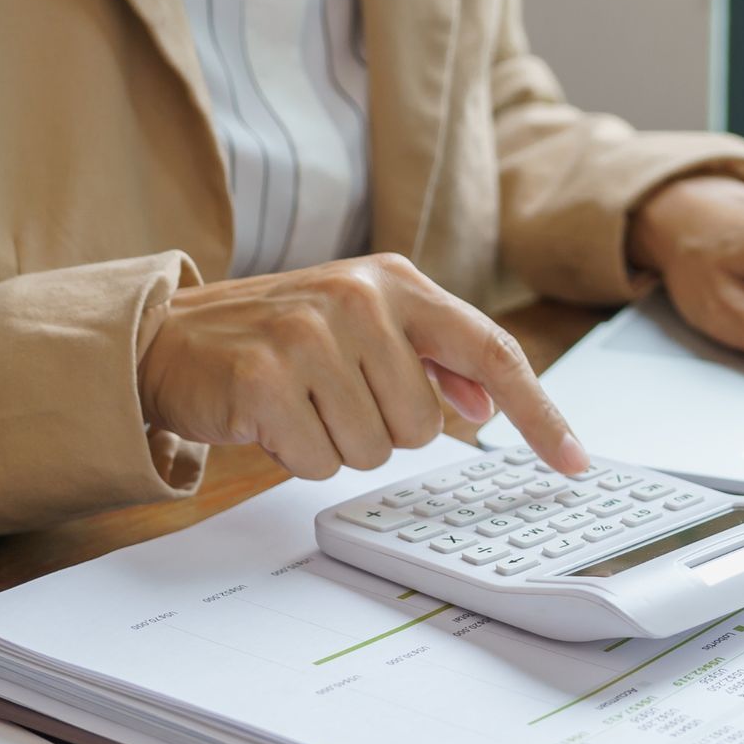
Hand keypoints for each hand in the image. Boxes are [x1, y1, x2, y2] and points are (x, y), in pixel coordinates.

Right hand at [136, 254, 588, 478]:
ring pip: (375, 450)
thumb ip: (429, 357)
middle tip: (332, 396)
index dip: (540, 412)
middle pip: (426, 425)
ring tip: (299, 403)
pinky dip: (297, 455)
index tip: (576, 462)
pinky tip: (271, 418)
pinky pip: (320, 462)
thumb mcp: (360, 327)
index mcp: (395, 280)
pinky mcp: (266, 378)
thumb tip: (487, 402)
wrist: (167, 337)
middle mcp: (359, 298)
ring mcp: (310, 335)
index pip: (491, 351)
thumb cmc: (275, 337)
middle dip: (382, 430)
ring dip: (336, 444)